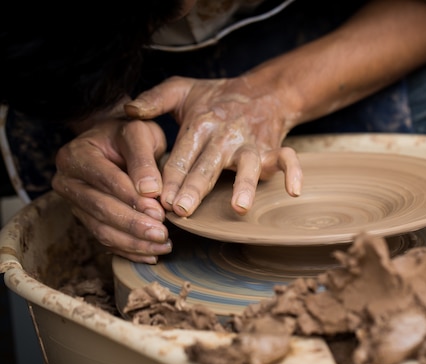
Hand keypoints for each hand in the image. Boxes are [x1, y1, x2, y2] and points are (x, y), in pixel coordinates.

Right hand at [52, 118, 170, 263]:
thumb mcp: (139, 134)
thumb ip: (143, 159)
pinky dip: (129, 250)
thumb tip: (150, 191)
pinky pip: (105, 241)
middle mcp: (68, 181)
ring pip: (101, 230)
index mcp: (77, 155)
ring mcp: (75, 204)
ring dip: (134, 242)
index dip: (132, 197)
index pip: (105, 179)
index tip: (158, 210)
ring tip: (162, 245)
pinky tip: (152, 255)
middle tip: (161, 233)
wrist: (116, 144)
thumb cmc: (129, 137)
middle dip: (133, 224)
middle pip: (100, 208)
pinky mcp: (86, 220)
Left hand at [124, 75, 302, 217]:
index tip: (157, 198)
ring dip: (244, 185)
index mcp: (201, 124)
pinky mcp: (274, 150)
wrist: (262, 92)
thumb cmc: (216, 98)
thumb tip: (128, 112)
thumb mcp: (181, 90)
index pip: (181, 155)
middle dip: (196, 187)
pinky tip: (294, 190)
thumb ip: (153, 99)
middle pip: (209, 165)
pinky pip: (289, 160)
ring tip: (238, 207)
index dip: (169, 177)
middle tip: (182, 209)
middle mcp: (226, 137)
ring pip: (249, 166)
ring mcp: (253, 145)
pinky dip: (294, 173)